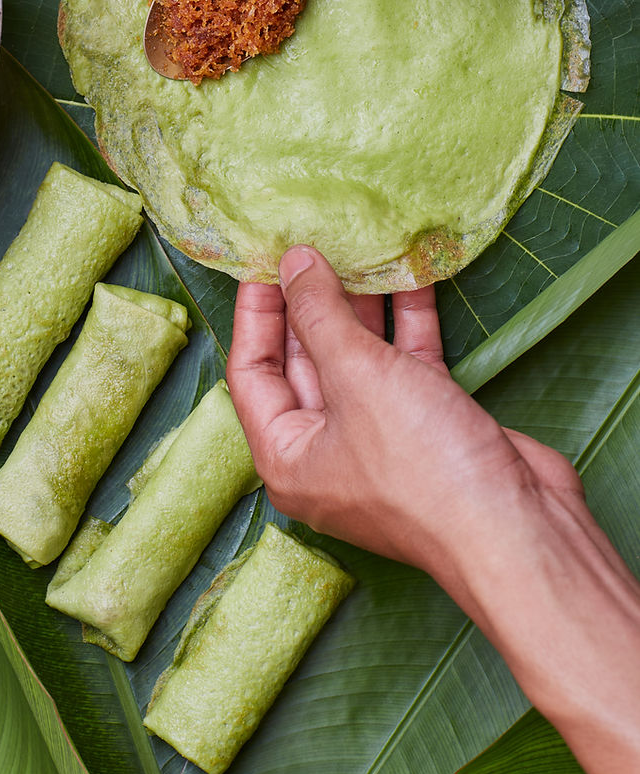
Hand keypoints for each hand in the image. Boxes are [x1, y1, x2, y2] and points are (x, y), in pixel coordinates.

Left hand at [226, 245, 577, 574]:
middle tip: (314, 240)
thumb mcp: (357, 376)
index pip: (252, 370)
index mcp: (287, 456)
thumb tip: (292, 262)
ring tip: (360, 246)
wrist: (520, 533)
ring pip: (359, 358)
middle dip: (311, 300)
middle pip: (305, 360)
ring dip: (362, 304)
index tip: (267, 255)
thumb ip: (320, 314)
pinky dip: (408, 322)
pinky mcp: (429, 427)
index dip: (257, 311)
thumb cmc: (421, 465)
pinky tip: (413, 274)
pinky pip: (407, 363)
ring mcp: (380, 439)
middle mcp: (327, 450)